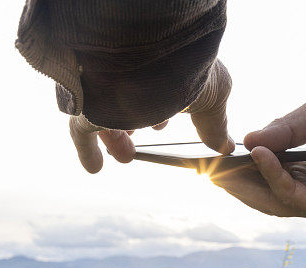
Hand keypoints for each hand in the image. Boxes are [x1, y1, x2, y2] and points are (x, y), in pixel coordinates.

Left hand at [70, 59, 234, 173]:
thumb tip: (226, 146)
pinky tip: (95, 167)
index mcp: (159, 66)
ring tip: (127, 154)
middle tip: (146, 132)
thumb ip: (216, 122)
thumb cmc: (187, 69)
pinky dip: (88, 151)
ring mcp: (103, 90)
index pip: (158, 87)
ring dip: (117, 136)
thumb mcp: (213, 95)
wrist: (149, 61)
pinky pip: (80, 132)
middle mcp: (128, 75)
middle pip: (129, 100)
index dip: (163, 108)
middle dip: (139, 119)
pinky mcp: (84, 108)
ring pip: (105, 115)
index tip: (163, 126)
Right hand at [211, 93, 305, 224]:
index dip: (240, 170)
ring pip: (271, 200)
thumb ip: (281, 130)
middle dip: (234, 182)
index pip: (266, 176)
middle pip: (262, 193)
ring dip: (244, 184)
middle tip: (207, 170)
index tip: (214, 161)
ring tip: (220, 169)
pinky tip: (258, 156)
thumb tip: (247, 141)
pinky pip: (289, 194)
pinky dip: (271, 176)